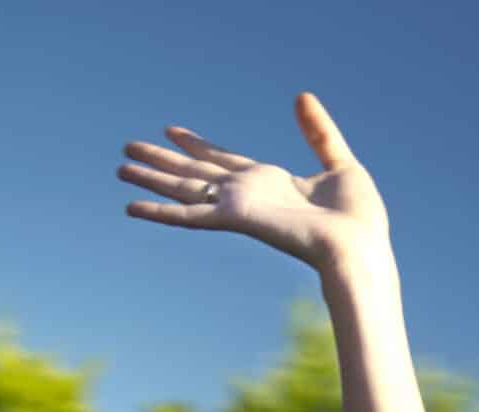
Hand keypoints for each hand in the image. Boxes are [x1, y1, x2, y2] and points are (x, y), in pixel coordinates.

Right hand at [120, 92, 389, 273]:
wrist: (359, 247)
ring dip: (151, 178)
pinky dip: (159, 212)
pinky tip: (130, 207)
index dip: (198, 144)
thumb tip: (302, 96)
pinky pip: (189, 215)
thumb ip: (318, 132)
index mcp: (272, 183)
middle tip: (128, 149)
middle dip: (162, 161)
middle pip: (196, 171)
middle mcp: (249, 194)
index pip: (225, 159)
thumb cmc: (359, 218)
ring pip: (184, 189)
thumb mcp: (340, 163)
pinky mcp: (236, 219)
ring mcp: (239, 207)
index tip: (172, 130)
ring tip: (119, 168)